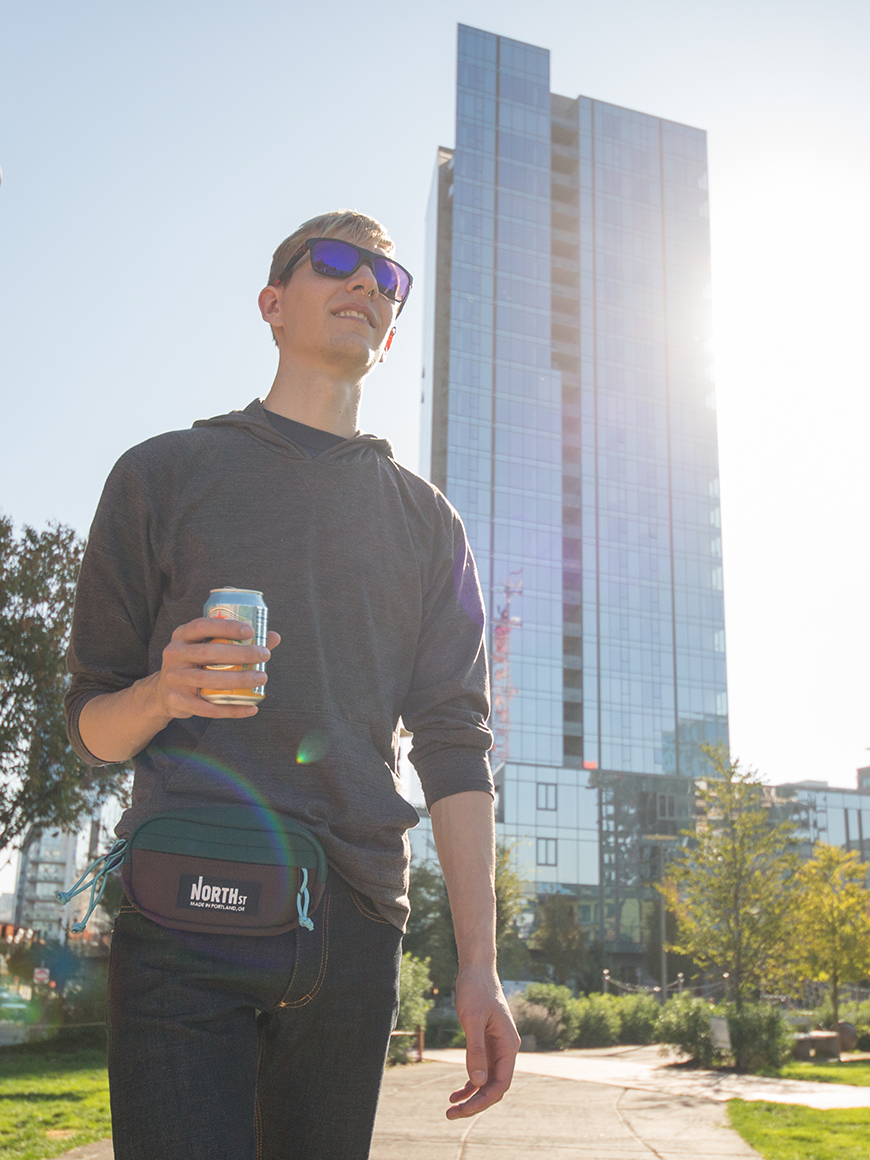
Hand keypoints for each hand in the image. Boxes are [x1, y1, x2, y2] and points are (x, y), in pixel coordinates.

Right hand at [154, 617, 281, 720]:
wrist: (164, 693)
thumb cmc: (196, 664)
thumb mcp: (209, 648)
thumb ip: (239, 642)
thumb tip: (274, 637)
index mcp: (182, 635)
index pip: (203, 626)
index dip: (226, 626)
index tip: (250, 631)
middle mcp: (174, 654)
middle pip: (209, 653)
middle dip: (240, 654)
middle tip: (265, 656)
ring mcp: (173, 678)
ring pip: (208, 680)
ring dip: (238, 680)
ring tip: (261, 678)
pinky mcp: (176, 700)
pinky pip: (206, 707)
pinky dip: (231, 709)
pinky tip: (251, 708)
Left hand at [446, 966, 519, 1119]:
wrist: (476, 969)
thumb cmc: (476, 990)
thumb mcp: (472, 1019)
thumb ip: (475, 1050)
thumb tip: (476, 1082)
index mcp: (508, 1045)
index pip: (501, 1083)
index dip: (483, 1100)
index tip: (463, 1110)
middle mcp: (505, 1049)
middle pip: (494, 1086)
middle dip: (475, 1103)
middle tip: (451, 1115)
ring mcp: (496, 1047)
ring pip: (487, 1081)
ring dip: (471, 1096)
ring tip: (450, 1110)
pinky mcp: (486, 1042)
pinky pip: (480, 1070)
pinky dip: (469, 1083)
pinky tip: (455, 1094)